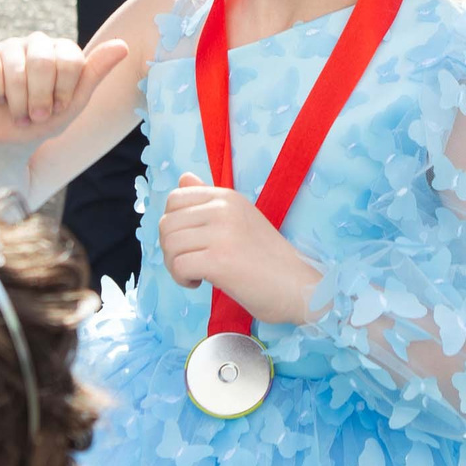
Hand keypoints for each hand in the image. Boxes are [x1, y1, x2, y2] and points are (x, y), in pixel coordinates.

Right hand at [0, 33, 129, 145]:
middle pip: (43, 63)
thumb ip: (96, 73)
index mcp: (64, 50)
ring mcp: (10, 46)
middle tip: (37, 116)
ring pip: (16, 69)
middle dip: (40, 99)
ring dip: (19, 102)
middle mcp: (38, 43)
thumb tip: (122, 45)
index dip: (64, 91)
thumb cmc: (47, 119)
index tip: (59, 108)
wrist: (12, 139)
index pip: (71, 60)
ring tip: (19, 114)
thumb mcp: (75, 102)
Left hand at [159, 174, 318, 324]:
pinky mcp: (219, 260)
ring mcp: (222, 233)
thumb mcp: (239, 219)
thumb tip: (183, 177)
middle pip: (167, 223)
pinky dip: (182, 279)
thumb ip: (209, 201)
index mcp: (227, 197)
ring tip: (195, 275)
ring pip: (170, 245)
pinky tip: (198, 283)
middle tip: (189, 264)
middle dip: (170, 249)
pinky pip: (179, 266)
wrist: (298, 288)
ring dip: (174, 266)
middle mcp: (223, 208)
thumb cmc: (268, 259)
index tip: (190, 244)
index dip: (173, 225)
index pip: (175, 198)